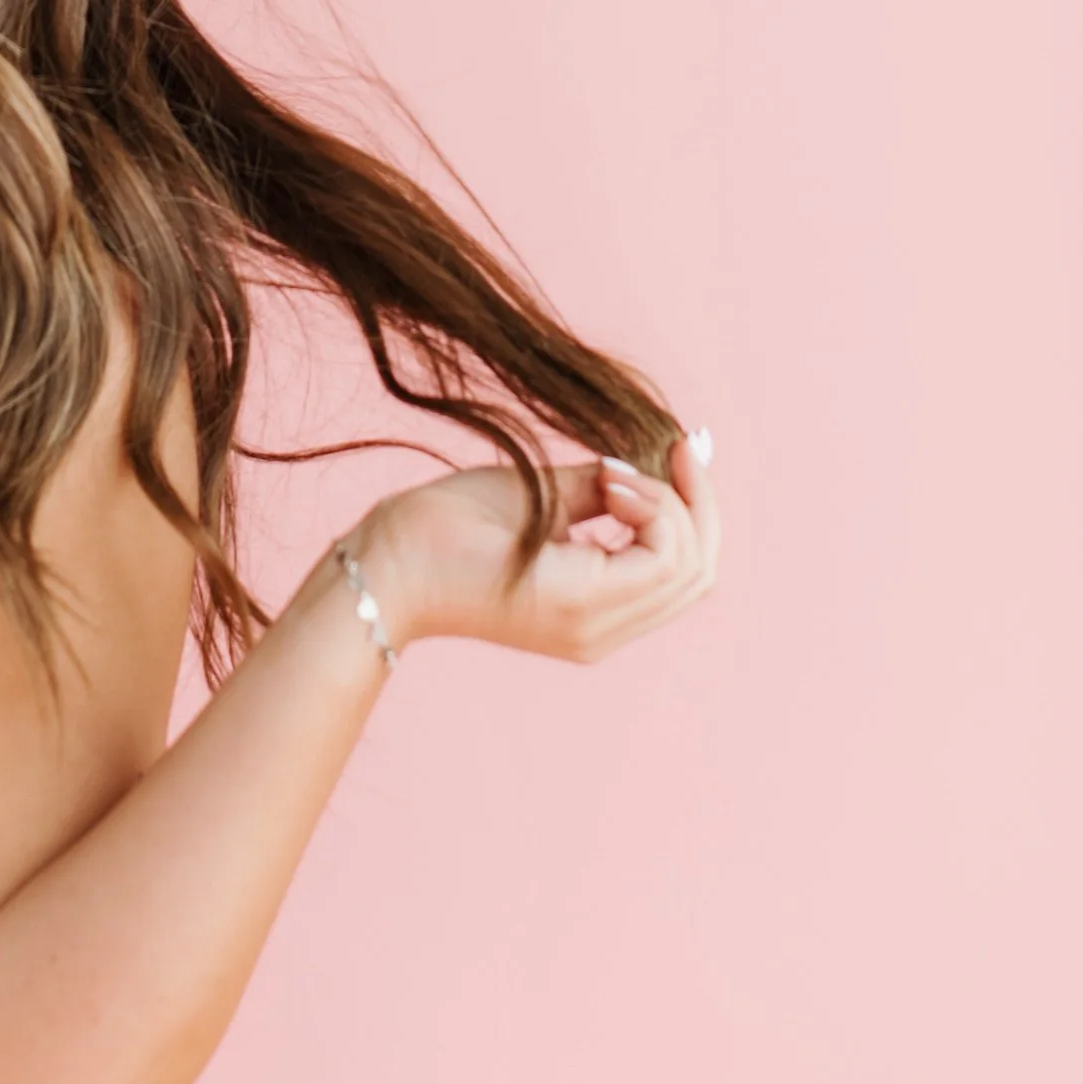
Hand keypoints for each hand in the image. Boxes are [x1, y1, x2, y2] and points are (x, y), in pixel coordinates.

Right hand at [355, 432, 719, 664]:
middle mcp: (598, 632)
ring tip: (658, 469)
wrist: (385, 581)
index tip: (612, 466)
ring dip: (682, 522)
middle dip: (697, 506)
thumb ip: (595, 484)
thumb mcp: (523, 495)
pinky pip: (651, 586)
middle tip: (681, 447)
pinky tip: (634, 499)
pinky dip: (658, 538)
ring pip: (682, 584)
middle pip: (694, 575)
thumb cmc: (436, 532)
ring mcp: (594, 636)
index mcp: (582, 604)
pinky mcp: (584, 625)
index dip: (663, 498)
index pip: (673, 554)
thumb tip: (642, 469)